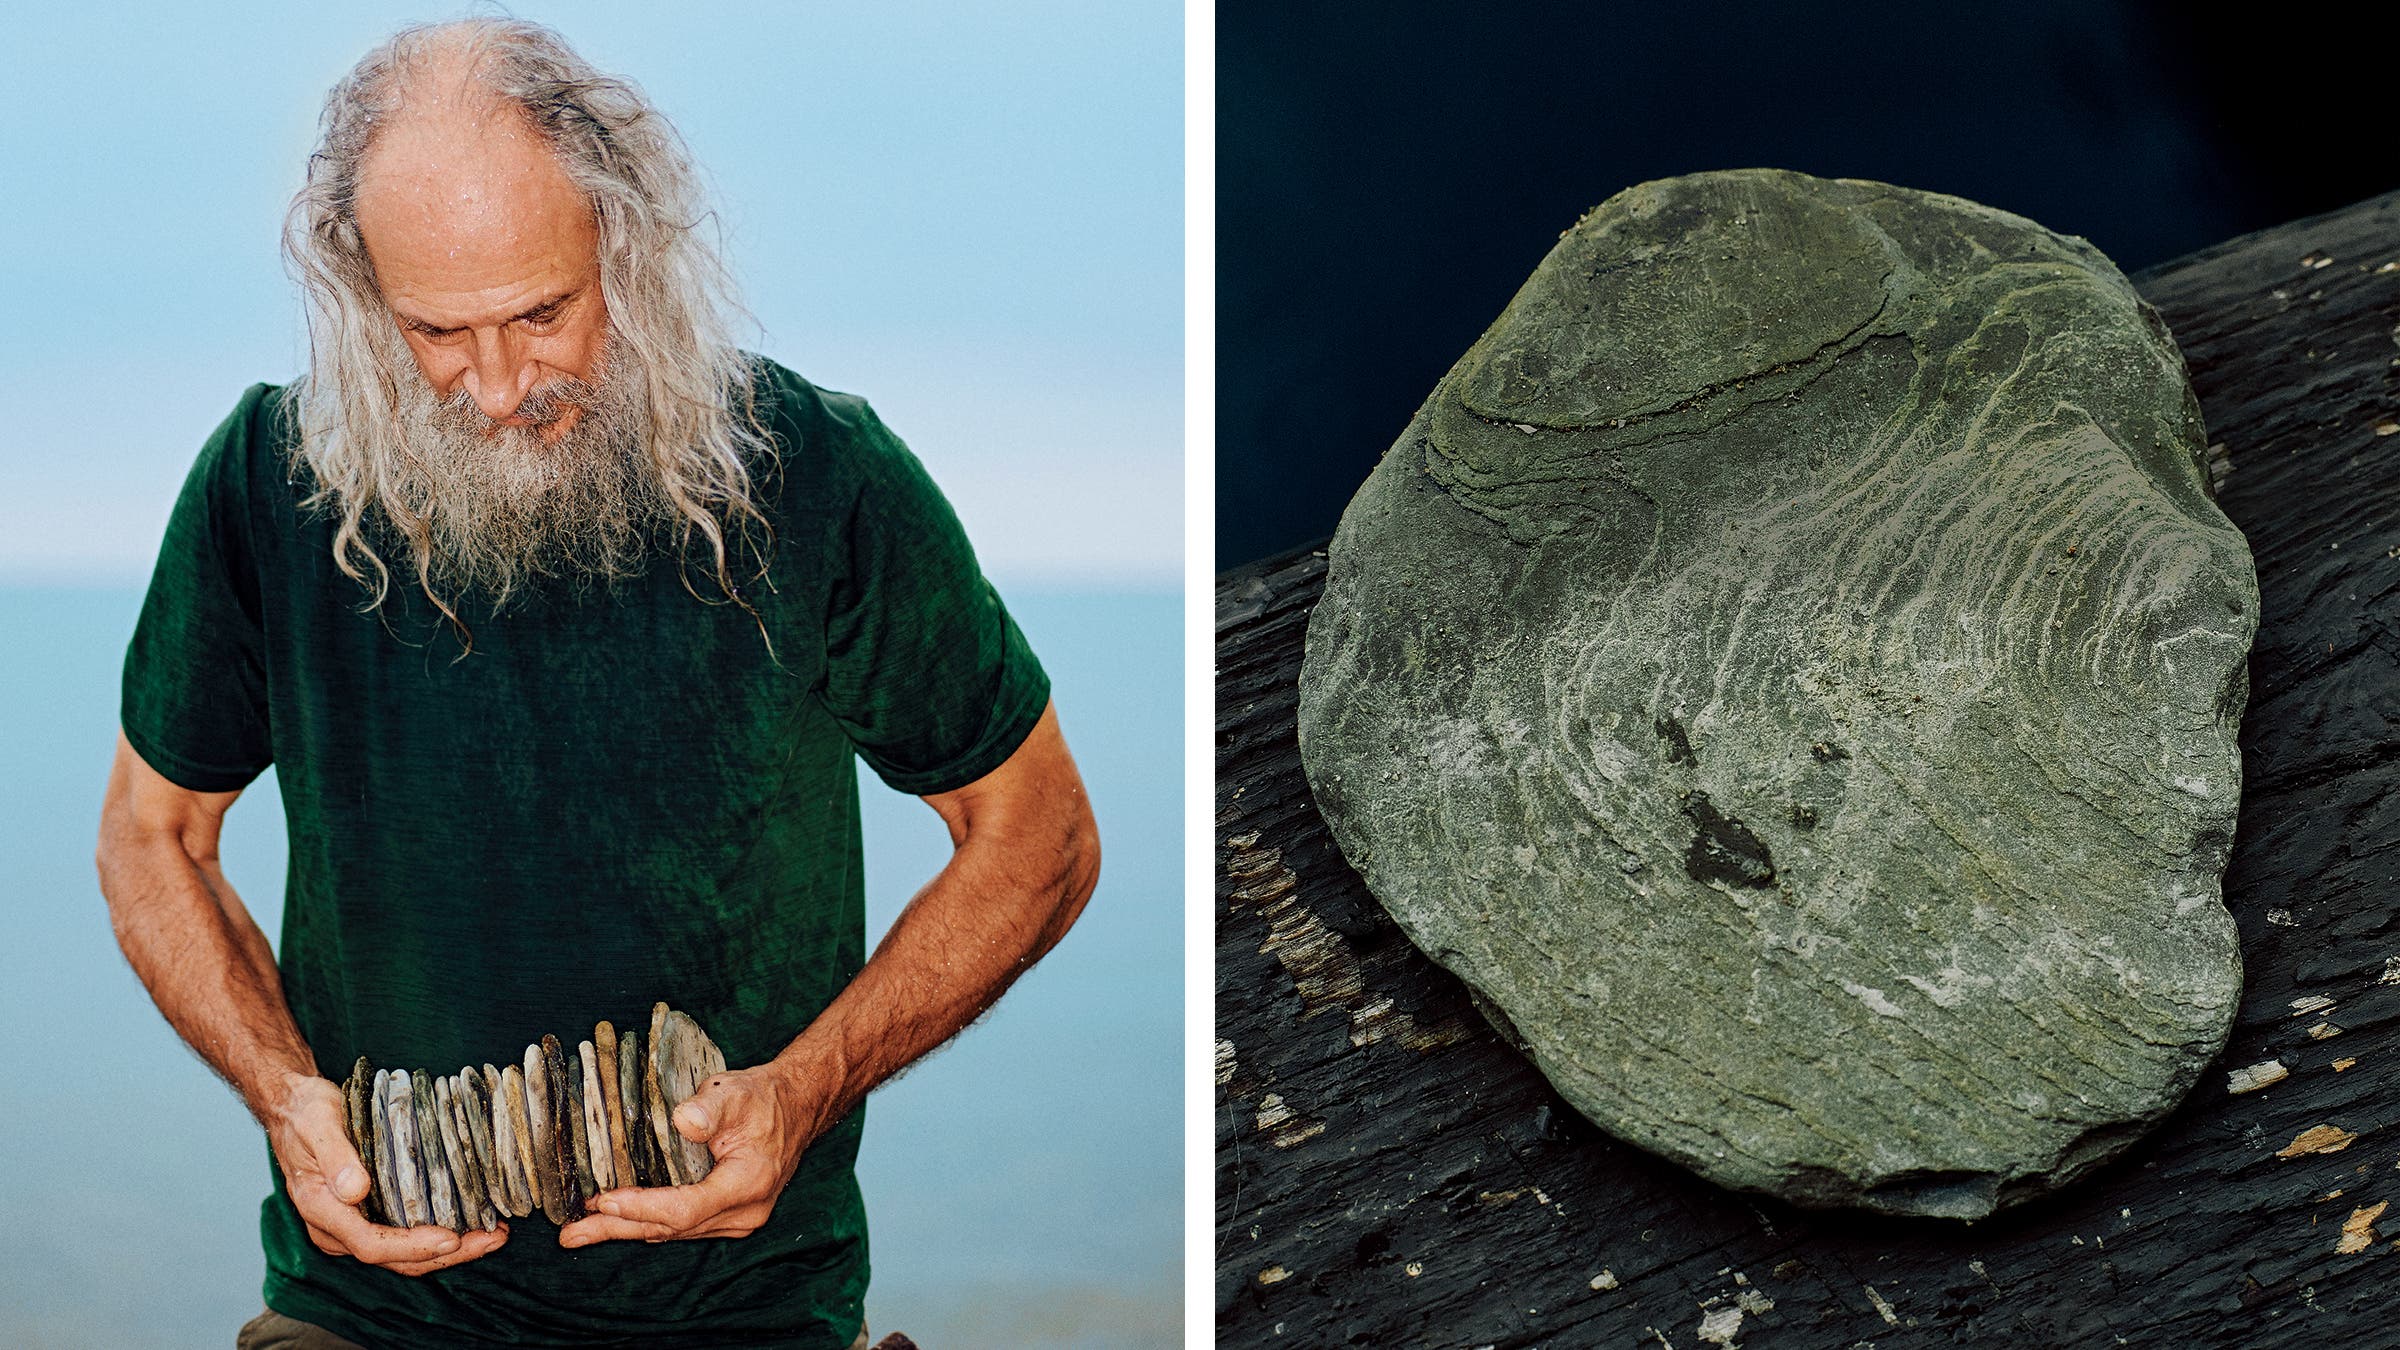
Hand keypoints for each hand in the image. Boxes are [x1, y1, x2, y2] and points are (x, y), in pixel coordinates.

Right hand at [268, 1070, 508, 1274]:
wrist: (293, 1108)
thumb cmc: (305, 1114)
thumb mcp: (318, 1124)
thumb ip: (336, 1157)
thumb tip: (355, 1191)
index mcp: (321, 1210)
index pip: (370, 1244)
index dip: (412, 1246)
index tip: (452, 1238)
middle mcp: (335, 1228)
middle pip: (393, 1258)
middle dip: (446, 1255)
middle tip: (493, 1239)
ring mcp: (350, 1226)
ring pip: (401, 1254)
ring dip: (448, 1251)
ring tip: (493, 1236)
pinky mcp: (365, 1216)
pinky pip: (402, 1237)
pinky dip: (436, 1236)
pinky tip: (469, 1224)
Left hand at [557, 1062, 831, 1245]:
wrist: (795, 1108)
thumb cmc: (762, 1099)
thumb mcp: (735, 1093)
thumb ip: (709, 1107)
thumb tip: (681, 1121)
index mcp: (748, 1184)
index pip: (685, 1208)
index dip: (642, 1206)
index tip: (603, 1198)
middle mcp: (744, 1213)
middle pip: (672, 1228)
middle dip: (618, 1228)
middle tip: (570, 1234)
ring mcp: (737, 1220)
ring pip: (672, 1231)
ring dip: (626, 1227)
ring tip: (580, 1230)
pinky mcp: (727, 1218)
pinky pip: (681, 1226)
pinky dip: (647, 1222)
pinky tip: (617, 1221)